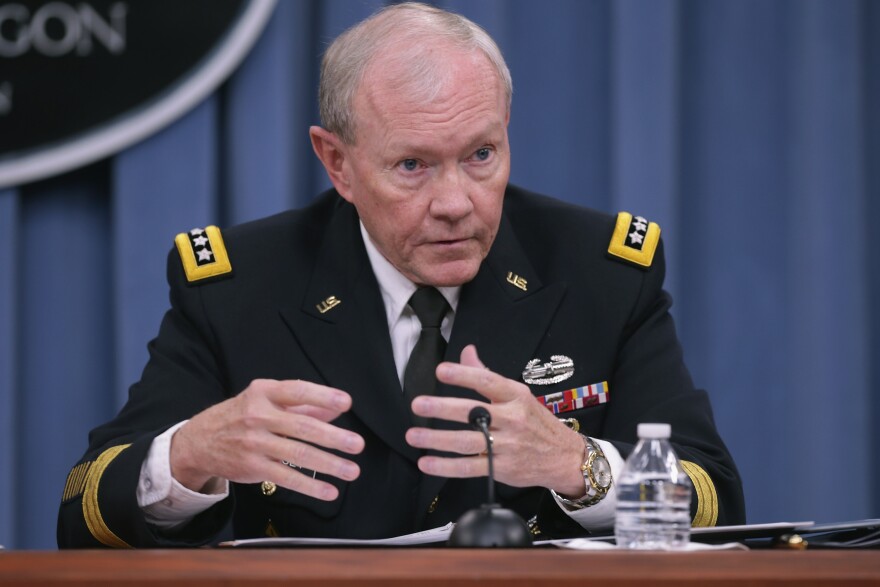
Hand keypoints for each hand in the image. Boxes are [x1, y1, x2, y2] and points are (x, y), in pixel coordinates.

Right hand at [170, 379, 364, 500]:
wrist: (199, 441)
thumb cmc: (240, 416)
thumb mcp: (264, 400)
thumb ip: (300, 405)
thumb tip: (334, 411)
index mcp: (264, 392)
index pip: (297, 391)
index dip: (323, 396)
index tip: (346, 403)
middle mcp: (258, 416)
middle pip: (302, 426)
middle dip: (333, 437)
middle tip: (357, 444)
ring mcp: (254, 443)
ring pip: (298, 454)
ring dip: (329, 464)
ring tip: (352, 470)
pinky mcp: (253, 467)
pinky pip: (286, 477)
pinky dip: (310, 486)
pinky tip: (329, 491)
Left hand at [405, 345, 585, 496]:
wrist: (564, 457)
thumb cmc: (536, 422)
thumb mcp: (517, 394)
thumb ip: (486, 374)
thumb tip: (467, 351)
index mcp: (515, 396)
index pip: (487, 381)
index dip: (463, 375)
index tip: (441, 371)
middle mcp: (511, 419)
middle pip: (473, 412)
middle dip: (443, 408)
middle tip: (418, 404)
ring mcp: (507, 446)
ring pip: (467, 442)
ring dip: (437, 439)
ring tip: (413, 436)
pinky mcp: (501, 468)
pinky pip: (469, 467)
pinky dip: (445, 466)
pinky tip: (426, 462)